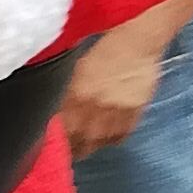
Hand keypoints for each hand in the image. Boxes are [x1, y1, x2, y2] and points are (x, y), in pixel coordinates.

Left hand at [59, 28, 164, 156]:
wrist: (136, 44)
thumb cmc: (103, 53)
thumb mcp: (77, 71)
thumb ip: (68, 96)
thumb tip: (59, 116)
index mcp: (77, 95)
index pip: (64, 129)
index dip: (59, 141)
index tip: (56, 145)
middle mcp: (96, 107)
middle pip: (82, 141)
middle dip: (75, 148)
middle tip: (72, 149)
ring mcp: (117, 111)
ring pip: (101, 141)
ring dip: (93, 146)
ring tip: (87, 145)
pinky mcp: (135, 113)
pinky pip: (121, 136)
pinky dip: (112, 140)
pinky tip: (107, 137)